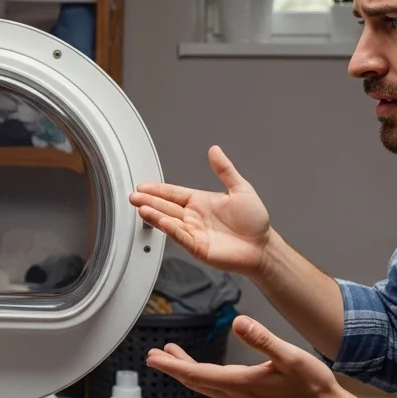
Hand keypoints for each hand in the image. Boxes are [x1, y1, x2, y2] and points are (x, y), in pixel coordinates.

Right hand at [129, 145, 271, 276]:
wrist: (262, 246)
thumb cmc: (254, 221)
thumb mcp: (240, 189)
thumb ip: (225, 170)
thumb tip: (215, 150)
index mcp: (200, 202)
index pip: (174, 193)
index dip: (158, 190)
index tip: (143, 186)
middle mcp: (193, 217)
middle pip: (166, 207)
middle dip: (149, 201)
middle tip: (134, 196)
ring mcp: (194, 233)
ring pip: (170, 222)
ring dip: (155, 215)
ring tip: (141, 208)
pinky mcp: (198, 248)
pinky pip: (181, 237)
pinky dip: (171, 229)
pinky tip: (161, 222)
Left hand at [145, 315, 347, 397]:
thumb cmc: (313, 388)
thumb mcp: (291, 357)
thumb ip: (263, 339)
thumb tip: (239, 323)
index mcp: (242, 384)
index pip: (197, 374)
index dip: (172, 365)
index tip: (153, 358)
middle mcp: (238, 396)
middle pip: (196, 382)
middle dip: (173, 368)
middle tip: (153, 357)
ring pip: (207, 387)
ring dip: (188, 372)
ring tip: (174, 358)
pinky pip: (220, 391)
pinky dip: (205, 379)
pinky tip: (208, 373)